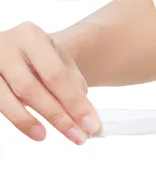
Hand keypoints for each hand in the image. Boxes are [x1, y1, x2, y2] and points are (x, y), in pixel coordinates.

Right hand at [0, 22, 100, 143]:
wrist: (23, 53)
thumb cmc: (46, 62)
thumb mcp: (65, 67)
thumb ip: (75, 90)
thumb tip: (87, 122)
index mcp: (32, 37)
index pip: (55, 74)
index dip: (74, 103)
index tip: (91, 126)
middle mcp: (6, 46)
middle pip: (29, 87)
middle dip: (57, 116)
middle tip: (78, 137)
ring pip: (5, 97)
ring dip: (27, 120)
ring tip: (43, 136)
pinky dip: (15, 118)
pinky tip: (30, 129)